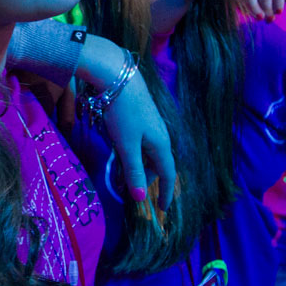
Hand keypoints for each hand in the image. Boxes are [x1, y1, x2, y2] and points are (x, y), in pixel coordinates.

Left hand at [100, 71, 176, 210]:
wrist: (118, 76)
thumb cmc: (123, 113)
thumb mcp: (126, 146)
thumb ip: (134, 171)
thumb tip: (140, 198)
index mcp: (161, 144)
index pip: (167, 174)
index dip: (165, 192)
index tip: (162, 208)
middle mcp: (160, 135)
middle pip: (157, 164)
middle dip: (147, 179)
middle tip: (131, 190)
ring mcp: (152, 124)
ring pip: (149, 152)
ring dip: (139, 166)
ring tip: (124, 175)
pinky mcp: (142, 116)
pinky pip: (143, 142)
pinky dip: (135, 153)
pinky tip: (122, 152)